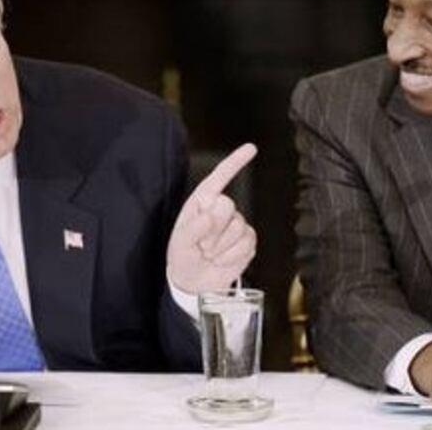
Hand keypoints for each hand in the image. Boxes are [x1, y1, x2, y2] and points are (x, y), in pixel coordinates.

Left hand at [167, 143, 256, 293]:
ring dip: (221, 247)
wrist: (194, 283)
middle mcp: (221, 210)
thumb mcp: (180, 243)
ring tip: (209, 254)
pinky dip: (231, 256)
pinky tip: (221, 260)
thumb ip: (193, 229)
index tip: (251, 148)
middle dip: (213, 229)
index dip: (235, 162)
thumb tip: (211, 216)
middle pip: (227, 206)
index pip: (220, 178)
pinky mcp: (248, 241)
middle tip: (201, 245)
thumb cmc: (183, 256)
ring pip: (238, 228)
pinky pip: (246, 243)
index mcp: (203, 202)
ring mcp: (237, 225)